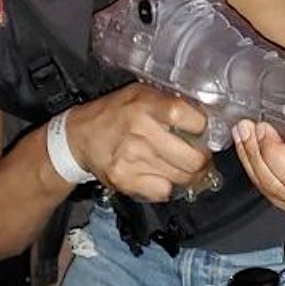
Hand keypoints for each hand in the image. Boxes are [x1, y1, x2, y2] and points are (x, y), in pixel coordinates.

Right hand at [66, 84, 212, 202]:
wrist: (79, 136)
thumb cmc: (114, 113)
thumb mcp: (140, 94)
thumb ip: (169, 102)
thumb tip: (205, 118)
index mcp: (147, 105)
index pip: (194, 120)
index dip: (202, 128)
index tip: (200, 130)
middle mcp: (140, 131)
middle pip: (193, 158)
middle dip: (202, 160)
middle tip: (200, 157)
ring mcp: (132, 159)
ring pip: (181, 178)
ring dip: (188, 176)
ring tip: (182, 168)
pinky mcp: (125, 180)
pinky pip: (162, 192)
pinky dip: (165, 187)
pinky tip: (160, 176)